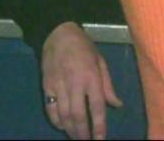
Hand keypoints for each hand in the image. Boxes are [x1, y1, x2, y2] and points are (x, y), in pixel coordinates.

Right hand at [42, 22, 121, 139]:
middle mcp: (74, 83)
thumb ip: (107, 85)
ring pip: (63, 115)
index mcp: (91, 76)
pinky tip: (62, 125)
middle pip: (78, 115)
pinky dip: (56, 120)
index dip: (98, 127)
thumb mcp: (100, 60)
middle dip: (82, 133)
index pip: (96, 107)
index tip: (100, 140)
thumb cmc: (83, 46)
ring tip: (76, 136)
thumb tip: (117, 104)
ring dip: (70, 130)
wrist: (57, 32)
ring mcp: (58, 85)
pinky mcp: (46, 84)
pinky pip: (50, 108)